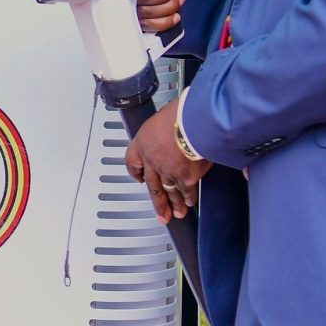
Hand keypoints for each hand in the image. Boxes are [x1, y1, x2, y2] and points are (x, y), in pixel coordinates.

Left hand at [125, 100, 209, 222]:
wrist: (193, 122)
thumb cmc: (181, 112)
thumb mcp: (163, 116)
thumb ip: (163, 129)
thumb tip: (170, 127)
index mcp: (143, 143)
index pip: (132, 161)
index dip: (135, 171)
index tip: (138, 178)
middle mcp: (152, 161)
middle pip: (152, 185)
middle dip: (157, 201)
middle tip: (159, 213)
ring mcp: (168, 172)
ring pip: (170, 192)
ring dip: (174, 204)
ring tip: (176, 213)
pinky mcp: (186, 178)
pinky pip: (187, 191)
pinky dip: (189, 198)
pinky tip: (190, 203)